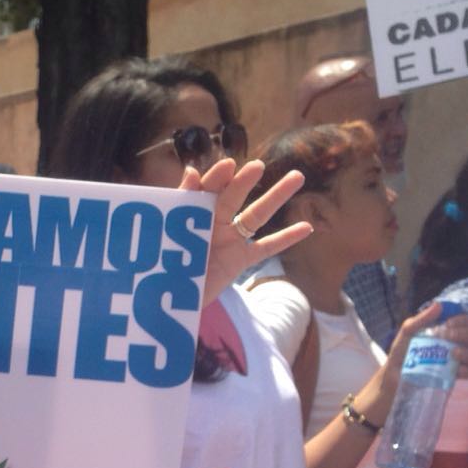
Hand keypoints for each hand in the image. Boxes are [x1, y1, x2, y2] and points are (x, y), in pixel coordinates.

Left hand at [178, 158, 312, 304]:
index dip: (216, 178)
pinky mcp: (240, 260)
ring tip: (297, 177)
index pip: (207, 190)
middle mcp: (214, 222)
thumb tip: (191, 171)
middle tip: (257, 166)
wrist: (167, 302)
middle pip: (233, 197)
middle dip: (244, 182)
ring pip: (256, 215)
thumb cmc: (161, 267)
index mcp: (192, 213)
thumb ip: (178, 204)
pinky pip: (265, 248)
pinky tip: (306, 227)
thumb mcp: (166, 235)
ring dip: (276, 196)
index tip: (227, 166)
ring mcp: (230, 240)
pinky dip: (285, 238)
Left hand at [381, 302, 467, 385]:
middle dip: (466, 334)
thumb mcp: (408, 332)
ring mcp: (458, 360)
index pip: (467, 320)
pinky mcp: (455, 375)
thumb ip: (421, 319)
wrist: (393, 374)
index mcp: (449, 330)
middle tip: (449, 336)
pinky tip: (457, 369)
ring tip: (453, 353)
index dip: (463, 320)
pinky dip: (467, 370)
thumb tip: (438, 305)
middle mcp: (457, 343)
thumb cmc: (402, 350)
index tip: (448, 324)